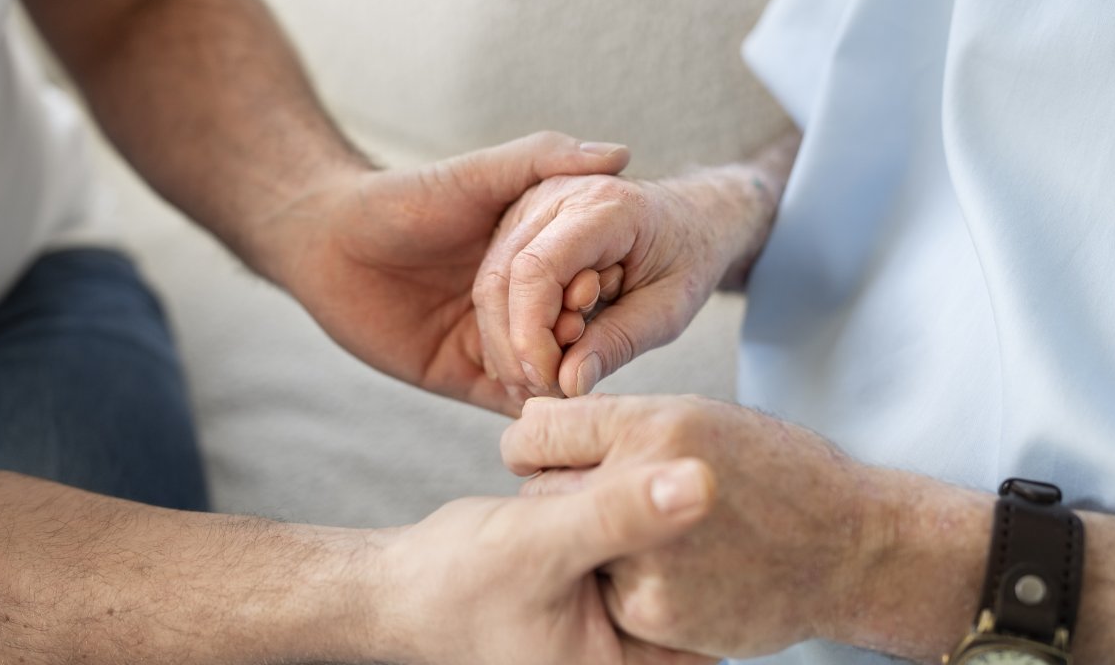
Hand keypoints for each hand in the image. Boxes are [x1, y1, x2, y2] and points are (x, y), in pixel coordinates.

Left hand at [264, 132, 631, 414]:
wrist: (325, 241)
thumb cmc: (403, 198)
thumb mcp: (478, 174)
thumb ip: (542, 159)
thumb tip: (619, 154)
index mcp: (536, 257)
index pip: (590, 283)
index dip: (602, 288)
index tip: (603, 288)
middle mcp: (522, 302)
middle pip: (575, 333)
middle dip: (585, 339)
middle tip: (578, 335)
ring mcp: (494, 342)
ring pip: (547, 372)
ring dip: (560, 376)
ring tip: (565, 372)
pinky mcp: (462, 376)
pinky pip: (506, 402)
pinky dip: (527, 407)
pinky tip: (541, 404)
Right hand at [370, 456, 718, 664]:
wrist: (391, 588)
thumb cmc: (456, 580)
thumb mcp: (545, 540)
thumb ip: (619, 512)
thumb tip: (704, 483)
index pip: (712, 616)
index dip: (722, 550)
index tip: (723, 485)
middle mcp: (623, 661)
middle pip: (691, 592)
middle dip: (692, 536)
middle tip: (704, 469)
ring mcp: (610, 635)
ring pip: (662, 570)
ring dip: (660, 522)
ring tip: (666, 473)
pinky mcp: (595, 602)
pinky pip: (633, 560)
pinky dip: (630, 521)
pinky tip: (622, 479)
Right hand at [474, 175, 735, 399]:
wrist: (690, 218)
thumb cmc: (687, 258)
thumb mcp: (669, 308)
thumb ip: (619, 343)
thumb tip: (567, 385)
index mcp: (602, 206)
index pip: (537, 269)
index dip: (531, 334)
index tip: (549, 381)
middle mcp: (556, 194)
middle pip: (501, 277)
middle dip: (515, 346)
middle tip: (547, 390)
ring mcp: (531, 203)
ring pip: (490, 282)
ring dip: (509, 340)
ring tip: (549, 375)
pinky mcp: (520, 222)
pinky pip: (496, 280)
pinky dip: (511, 325)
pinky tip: (539, 355)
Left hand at [500, 395, 900, 657]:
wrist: (849, 549)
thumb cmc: (772, 473)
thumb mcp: (699, 418)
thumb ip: (612, 423)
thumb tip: (528, 425)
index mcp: (655, 428)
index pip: (535, 434)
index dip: (539, 447)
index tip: (553, 457)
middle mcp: (644, 487)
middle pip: (541, 493)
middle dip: (564, 496)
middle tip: (617, 500)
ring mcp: (646, 557)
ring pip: (571, 547)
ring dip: (594, 545)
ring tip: (662, 538)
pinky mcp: (652, 611)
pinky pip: (602, 592)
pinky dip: (625, 585)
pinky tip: (679, 572)